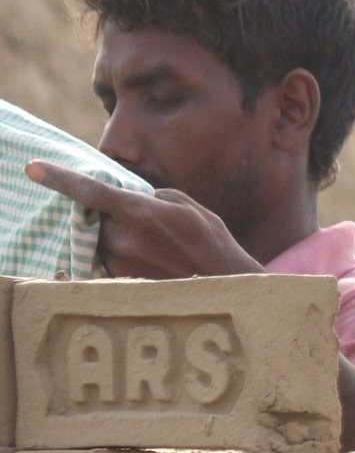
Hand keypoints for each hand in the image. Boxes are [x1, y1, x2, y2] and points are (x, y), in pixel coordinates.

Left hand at [23, 162, 262, 280]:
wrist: (222, 284)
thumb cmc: (209, 240)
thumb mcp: (184, 205)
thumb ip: (148, 196)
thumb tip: (126, 198)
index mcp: (139, 212)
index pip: (90, 191)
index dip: (59, 178)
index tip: (33, 168)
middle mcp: (122, 239)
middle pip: (93, 217)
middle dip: (107, 214)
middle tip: (139, 220)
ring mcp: (119, 264)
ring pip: (99, 240)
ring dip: (115, 236)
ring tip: (153, 243)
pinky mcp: (120, 283)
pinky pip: (107, 260)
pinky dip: (121, 254)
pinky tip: (149, 259)